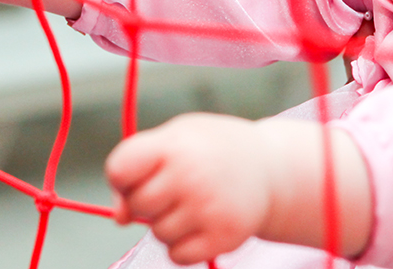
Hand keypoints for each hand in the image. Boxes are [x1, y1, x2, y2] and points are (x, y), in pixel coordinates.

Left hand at [106, 113, 371, 265]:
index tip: (141, 173)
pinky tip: (205, 221)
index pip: (120, 168)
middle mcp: (191, 175)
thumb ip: (139, 165)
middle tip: (180, 185)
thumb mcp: (178, 136)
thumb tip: (120, 216)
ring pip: (158, 232)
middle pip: (138, 204)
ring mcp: (208, 208)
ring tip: (198, 200)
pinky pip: (177, 255)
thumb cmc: (215, 150)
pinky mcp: (222, 237)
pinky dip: (186, 245)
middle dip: (151, 200)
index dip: (124, 177)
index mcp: (176, 144)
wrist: (273, 168)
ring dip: (171, 222)